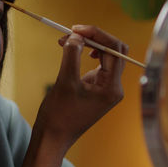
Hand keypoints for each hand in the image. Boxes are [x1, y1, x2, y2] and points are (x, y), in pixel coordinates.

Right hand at [34, 25, 127, 149]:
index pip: (114, 50)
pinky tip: (71, 52)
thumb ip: (72, 54)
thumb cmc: (59, 114)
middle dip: (93, 38)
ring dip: (88, 45)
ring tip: (66, 41)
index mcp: (111, 87)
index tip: (75, 29)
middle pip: (113, 51)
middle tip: (71, 32)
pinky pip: (96, 66)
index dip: (96, 35)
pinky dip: (84, 55)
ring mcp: (106, 89)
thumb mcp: (65, 81)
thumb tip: (76, 35)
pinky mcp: (97, 90)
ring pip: (105, 57)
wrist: (53, 137)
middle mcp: (114, 88)